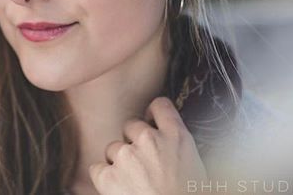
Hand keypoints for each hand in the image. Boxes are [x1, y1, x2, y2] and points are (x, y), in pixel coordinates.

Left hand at [88, 97, 207, 194]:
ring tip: (134, 182)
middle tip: (143, 164)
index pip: (160, 105)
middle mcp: (149, 139)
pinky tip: (118, 189)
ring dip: (119, 161)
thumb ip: (176, 146)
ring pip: (113, 148)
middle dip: (134, 141)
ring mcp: (126, 156)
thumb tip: (166, 143)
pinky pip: (97, 168)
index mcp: (177, 136)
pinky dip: (104, 178)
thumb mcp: (196, 166)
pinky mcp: (107, 175)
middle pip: (131, 125)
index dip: (152, 114)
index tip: (151, 123)